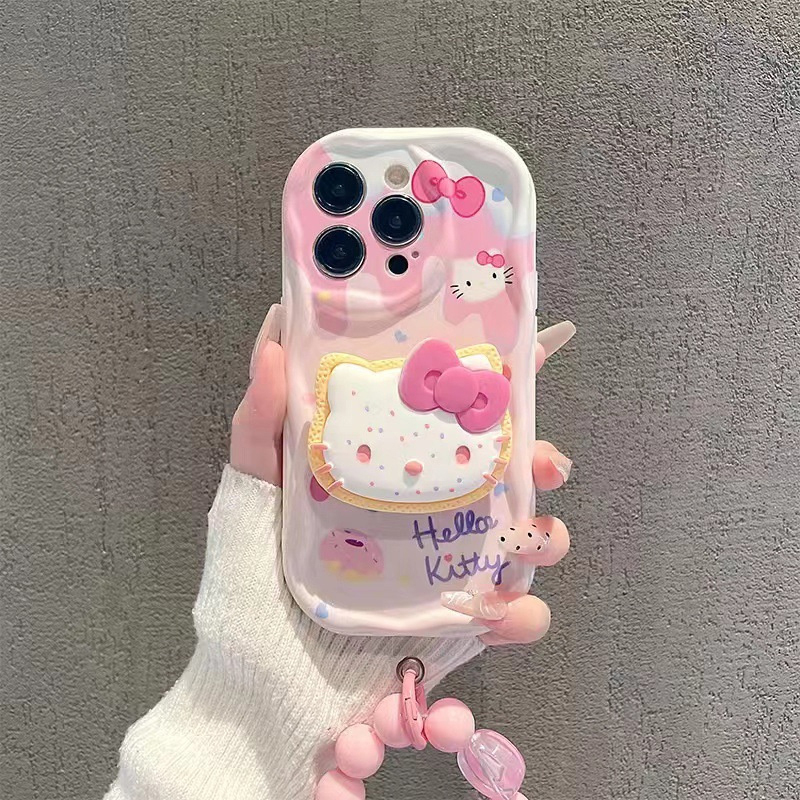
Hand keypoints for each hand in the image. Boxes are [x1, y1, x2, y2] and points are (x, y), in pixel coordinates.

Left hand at [231, 315, 575, 645]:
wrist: (263, 668)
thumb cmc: (255, 565)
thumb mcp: (253, 484)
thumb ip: (260, 419)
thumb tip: (275, 339)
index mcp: (399, 468)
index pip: (456, 419)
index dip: (500, 390)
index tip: (529, 365)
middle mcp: (435, 508)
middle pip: (511, 473)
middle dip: (542, 461)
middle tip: (544, 464)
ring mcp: (451, 563)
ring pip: (528, 538)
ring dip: (545, 536)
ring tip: (527, 544)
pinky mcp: (460, 621)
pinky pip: (512, 614)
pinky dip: (521, 614)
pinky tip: (499, 613)